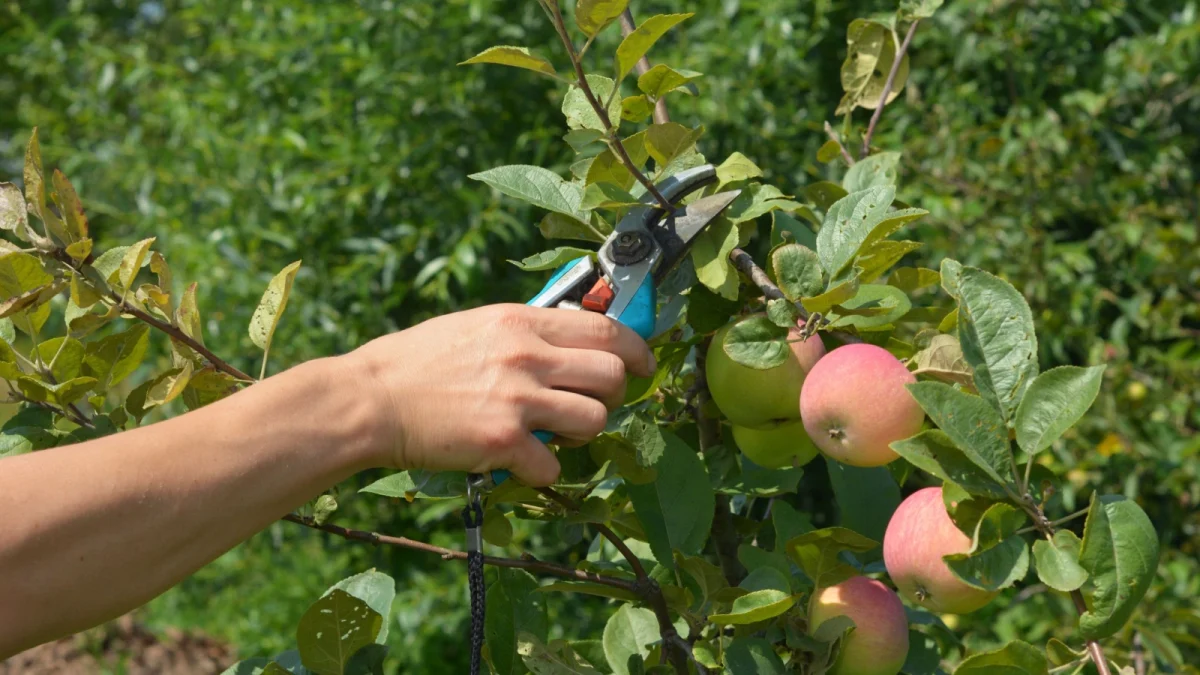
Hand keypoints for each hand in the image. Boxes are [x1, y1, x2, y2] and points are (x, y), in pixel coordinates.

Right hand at [345, 304, 655, 485]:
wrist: (369, 400)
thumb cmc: (415, 362)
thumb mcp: (475, 325)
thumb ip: (523, 332)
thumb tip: (567, 340)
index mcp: (520, 322)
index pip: (606, 328)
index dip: (636, 350)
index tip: (642, 365)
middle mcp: (526, 355)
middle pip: (612, 375)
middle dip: (612, 395)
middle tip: (587, 405)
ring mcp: (517, 399)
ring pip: (595, 419)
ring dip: (581, 433)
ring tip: (551, 434)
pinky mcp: (502, 442)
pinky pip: (553, 465)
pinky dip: (542, 470)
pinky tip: (518, 461)